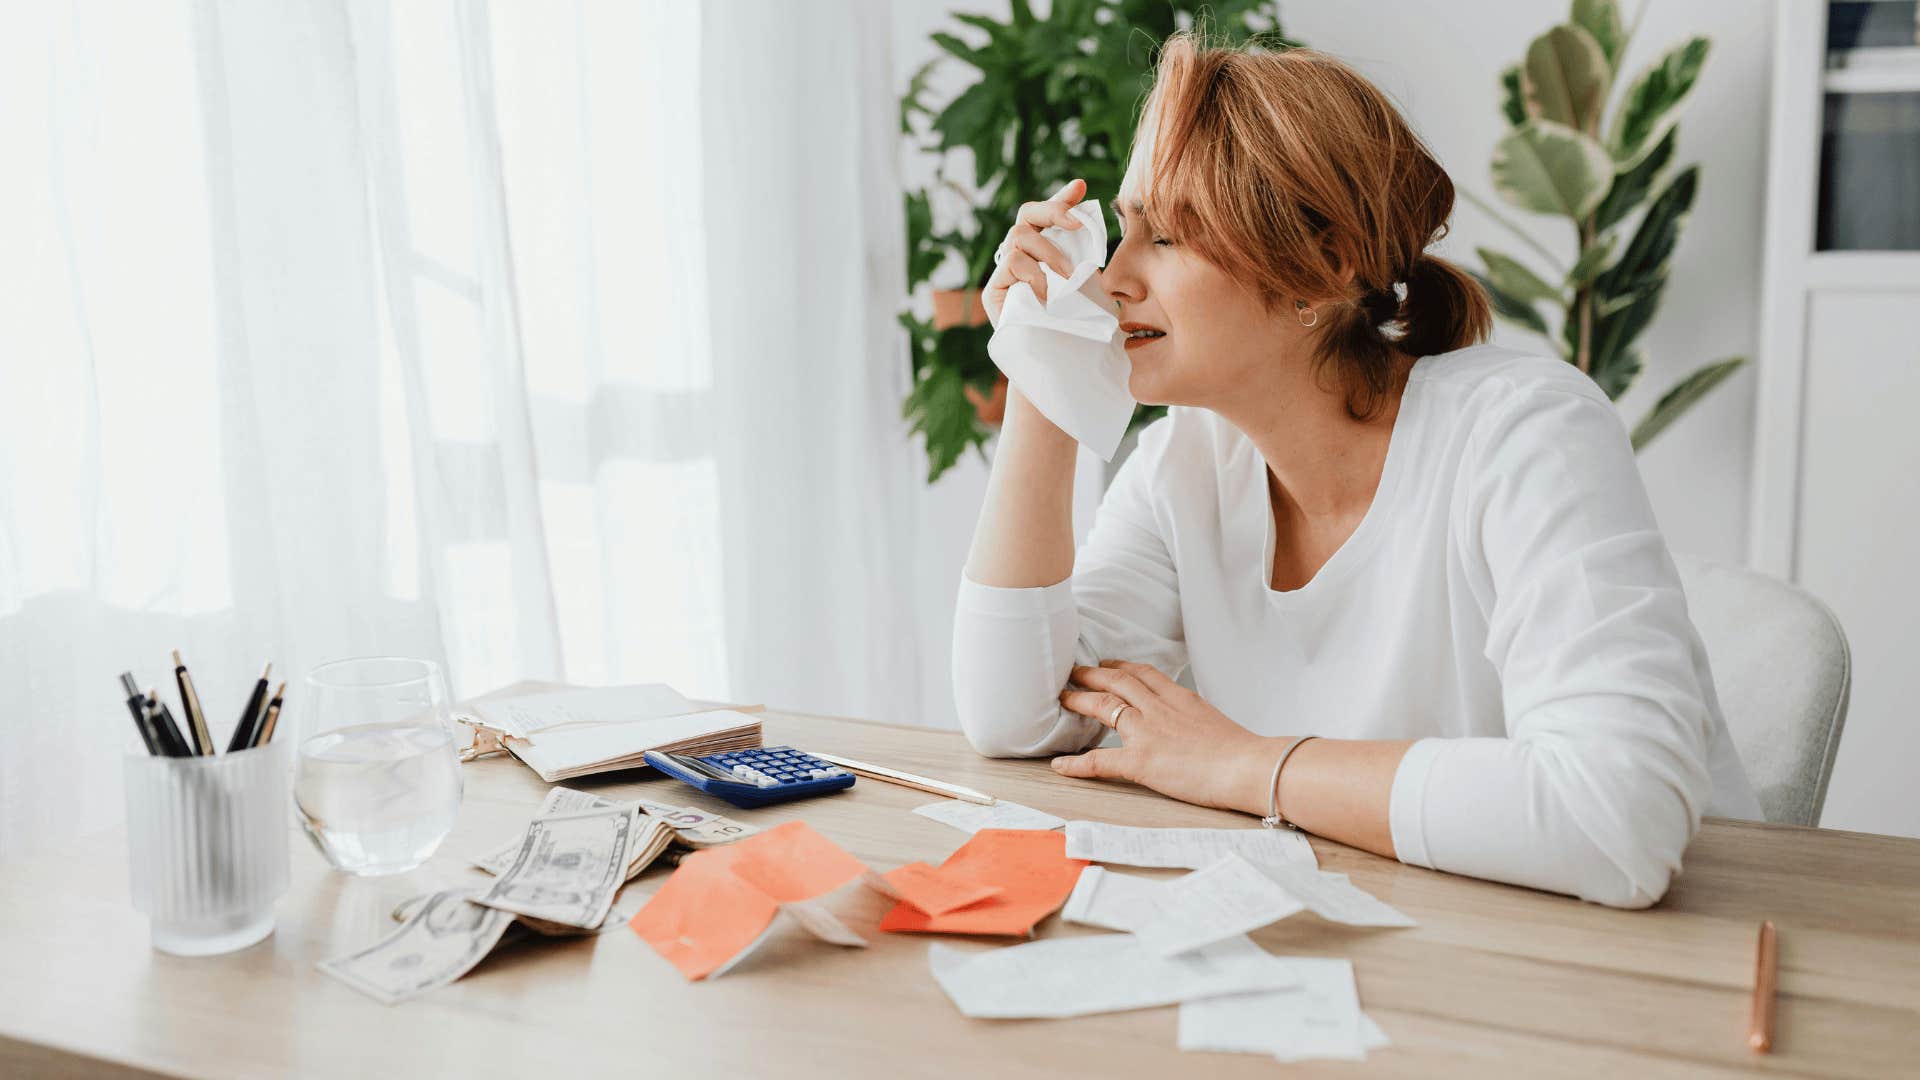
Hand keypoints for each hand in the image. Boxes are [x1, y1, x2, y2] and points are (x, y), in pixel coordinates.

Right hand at [983, 178, 1085, 324]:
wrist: (1058, 363)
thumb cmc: (1076, 325)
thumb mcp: (1089, 283)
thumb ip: (1086, 254)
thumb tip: (1094, 222)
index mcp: (1043, 250)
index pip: (1047, 216)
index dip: (1062, 198)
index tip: (1081, 187)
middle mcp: (1020, 255)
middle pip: (1027, 213)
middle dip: (1053, 211)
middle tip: (1077, 225)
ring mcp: (1004, 271)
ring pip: (1020, 236)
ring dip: (1050, 253)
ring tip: (1068, 278)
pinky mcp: (994, 290)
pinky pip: (1012, 262)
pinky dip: (1034, 274)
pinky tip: (1047, 295)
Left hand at [1052, 660, 1276, 813]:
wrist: (1248, 766)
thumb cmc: (1243, 751)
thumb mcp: (1215, 721)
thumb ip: (1195, 718)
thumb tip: (1192, 725)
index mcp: (1180, 698)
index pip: (1145, 674)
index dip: (1122, 667)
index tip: (1108, 664)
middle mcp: (1159, 708)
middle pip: (1117, 682)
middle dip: (1092, 675)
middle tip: (1073, 672)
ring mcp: (1147, 732)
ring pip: (1103, 706)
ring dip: (1079, 700)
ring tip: (1062, 697)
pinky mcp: (1141, 761)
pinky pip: (1099, 760)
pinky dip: (1077, 764)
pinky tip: (1061, 765)